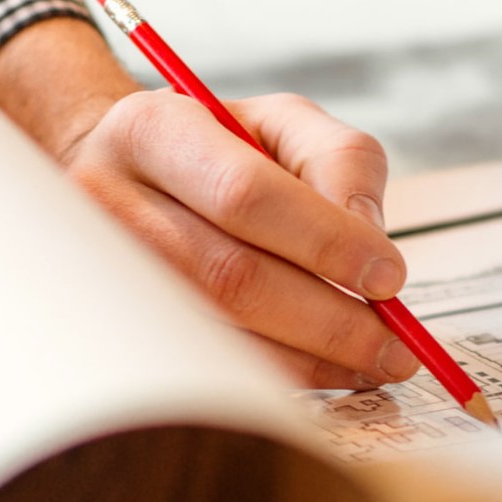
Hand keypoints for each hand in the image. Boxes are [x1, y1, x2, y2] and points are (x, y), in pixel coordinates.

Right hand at [0, 19, 417, 389]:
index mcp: (154, 131)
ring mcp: (105, 276)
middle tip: (395, 346)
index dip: (325, 242)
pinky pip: (208, 366)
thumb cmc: (220, 150)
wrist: (131, 179)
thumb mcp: (285, 124)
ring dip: (311, 359)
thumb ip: (340, 161)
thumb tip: (370, 238)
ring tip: (374, 362)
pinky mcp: (119, 329)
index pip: (244, 194)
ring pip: (219, 333)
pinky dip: (281, 376)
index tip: (389, 277)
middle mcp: (110, 202)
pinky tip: (328, 372)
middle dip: (328, 320)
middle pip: (231, 276)